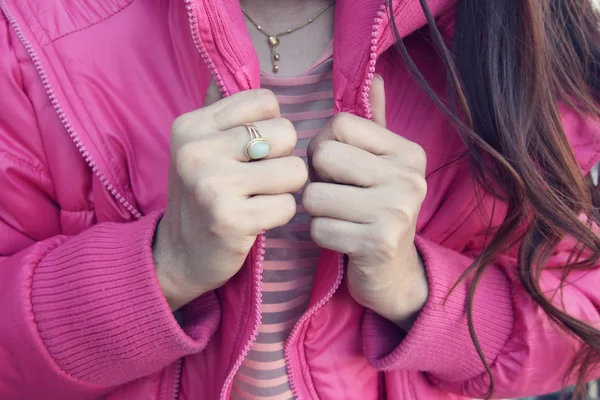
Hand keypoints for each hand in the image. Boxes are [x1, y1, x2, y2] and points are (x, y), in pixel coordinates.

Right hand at [154, 87, 307, 310]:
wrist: (180, 253)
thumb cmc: (201, 196)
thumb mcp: (200, 147)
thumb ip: (222, 110)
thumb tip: (250, 70)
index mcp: (192, 125)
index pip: (266, 101)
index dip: (272, 126)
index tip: (254, 150)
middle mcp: (197, 150)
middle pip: (286, 133)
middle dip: (283, 158)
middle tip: (260, 178)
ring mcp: (212, 186)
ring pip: (294, 170)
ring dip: (285, 189)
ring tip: (259, 198)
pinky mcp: (231, 219)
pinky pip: (288, 206)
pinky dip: (279, 215)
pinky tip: (256, 220)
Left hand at [304, 75, 427, 329]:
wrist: (394, 274)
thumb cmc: (378, 212)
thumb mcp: (382, 167)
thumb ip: (376, 124)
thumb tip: (376, 77)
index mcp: (407, 152)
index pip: (338, 125)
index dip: (324, 147)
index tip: (336, 169)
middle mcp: (408, 177)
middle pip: (323, 155)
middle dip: (317, 179)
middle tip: (335, 196)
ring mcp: (396, 210)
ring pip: (314, 194)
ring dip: (317, 211)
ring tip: (339, 218)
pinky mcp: (378, 242)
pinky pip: (318, 228)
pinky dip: (321, 236)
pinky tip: (342, 240)